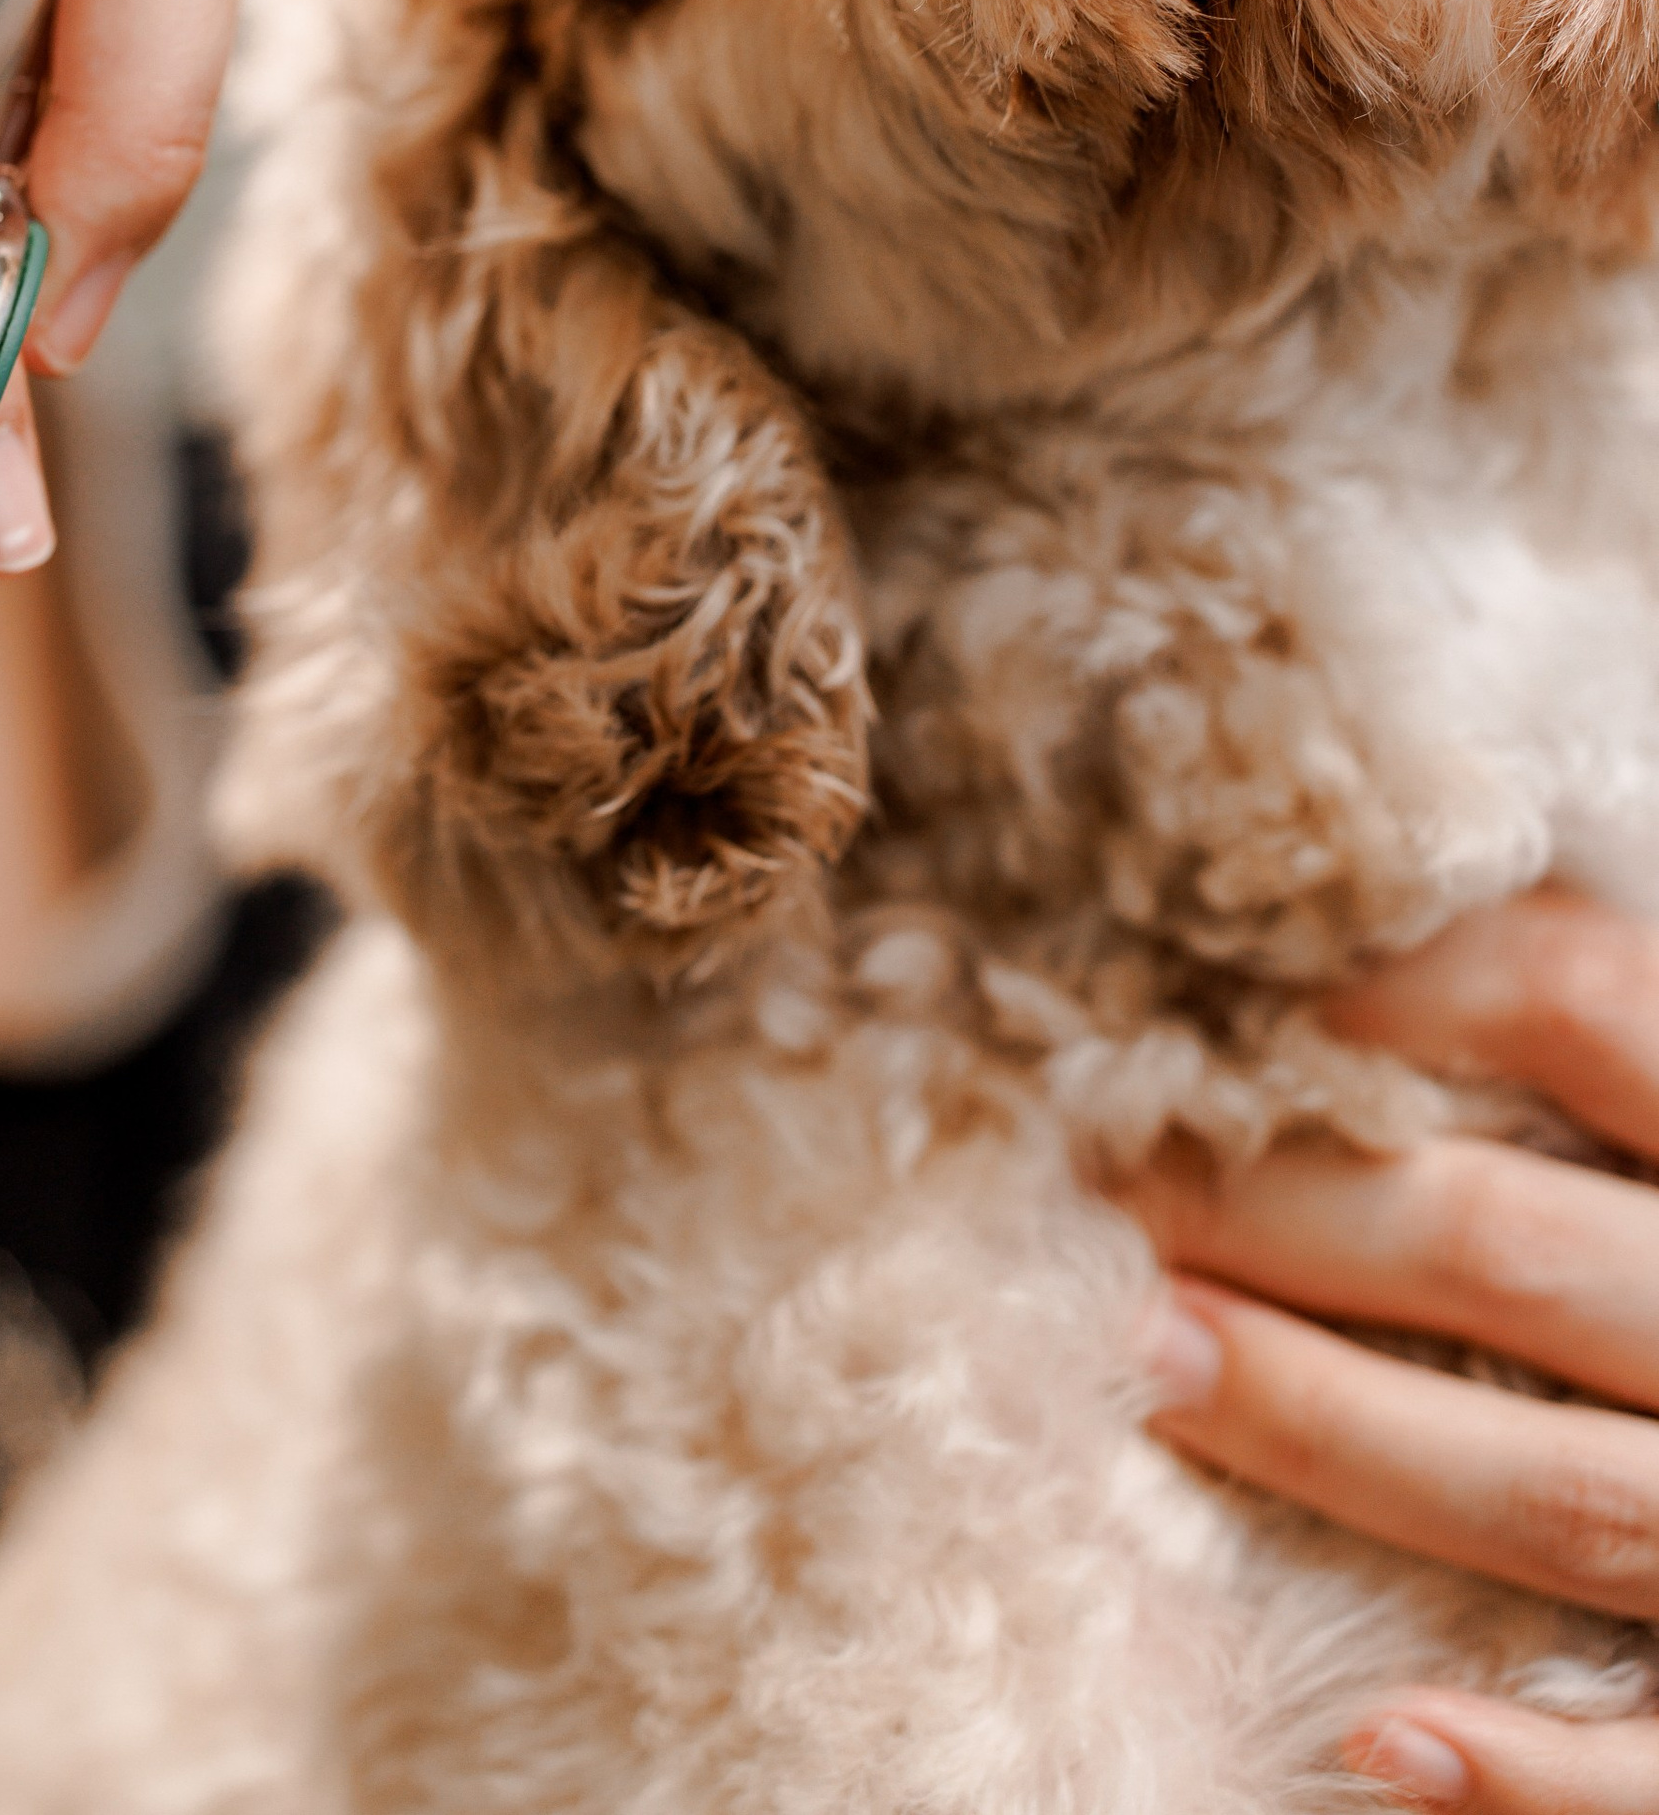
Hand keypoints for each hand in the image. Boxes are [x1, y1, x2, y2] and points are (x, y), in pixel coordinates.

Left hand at [1130, 891, 1658, 1806]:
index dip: (1376, 982)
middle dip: (1276, 1210)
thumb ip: (1573, 1051)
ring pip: (1557, 1491)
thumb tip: (1309, 965)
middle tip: (1096, 1184)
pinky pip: (1658, 1770)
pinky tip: (1375, 1739)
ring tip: (1143, 1359)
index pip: (1562, 996)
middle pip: (1502, 1247)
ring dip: (1333, 1431)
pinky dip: (1532, 1771)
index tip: (1199, 991)